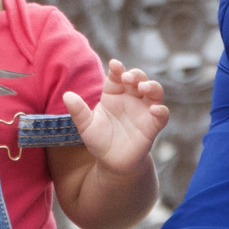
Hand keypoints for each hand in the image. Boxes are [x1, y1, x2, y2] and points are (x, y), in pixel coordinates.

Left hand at [63, 59, 168, 178]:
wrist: (112, 163)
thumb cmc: (99, 141)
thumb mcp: (86, 127)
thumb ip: (78, 112)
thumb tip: (66, 95)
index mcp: (113, 94)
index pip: (117, 76)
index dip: (117, 69)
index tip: (114, 65)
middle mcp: (131, 99)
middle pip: (139, 79)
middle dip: (135, 74)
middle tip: (127, 77)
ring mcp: (144, 111)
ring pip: (155, 92)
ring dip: (151, 86)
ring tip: (143, 87)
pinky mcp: (153, 126)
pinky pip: (162, 115)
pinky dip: (161, 110)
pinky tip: (154, 109)